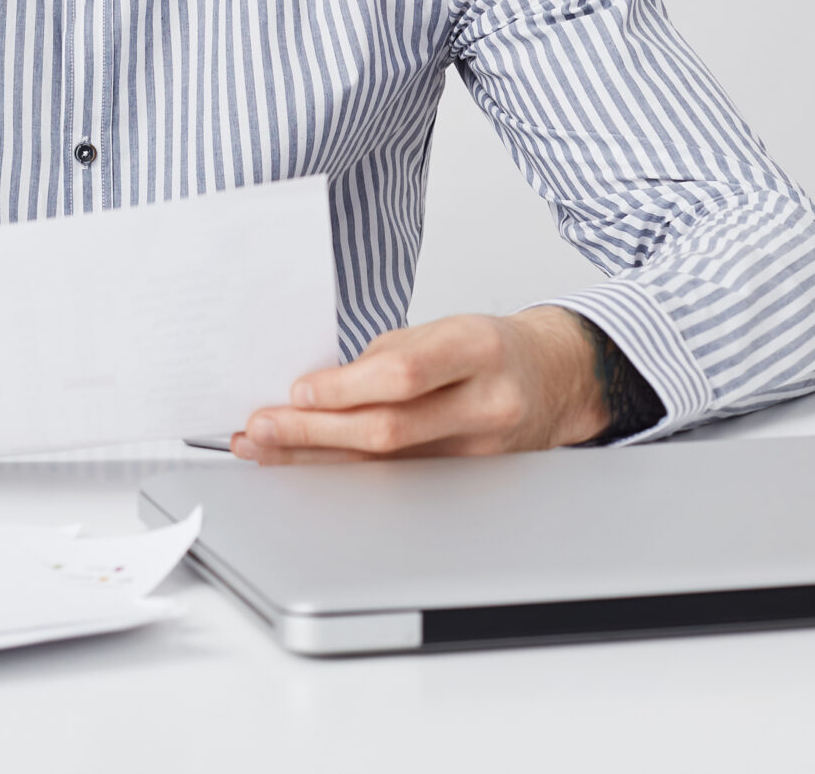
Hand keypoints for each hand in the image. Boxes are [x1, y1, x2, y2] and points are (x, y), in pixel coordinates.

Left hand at [231, 308, 608, 463]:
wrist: (552, 379)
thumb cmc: (489, 349)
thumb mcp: (443, 330)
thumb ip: (385, 359)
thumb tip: (314, 393)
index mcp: (479, 350)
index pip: (406, 375)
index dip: (347, 387)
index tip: (298, 392)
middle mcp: (487, 405)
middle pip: (390, 429)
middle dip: (315, 432)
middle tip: (262, 428)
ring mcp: (482, 454)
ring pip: (386, 466)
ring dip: (317, 458)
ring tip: (266, 450)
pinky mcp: (468, 485)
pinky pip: (396, 482)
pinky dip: (347, 474)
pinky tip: (308, 466)